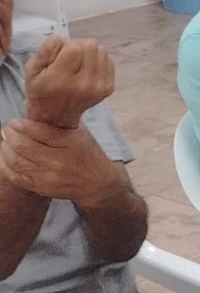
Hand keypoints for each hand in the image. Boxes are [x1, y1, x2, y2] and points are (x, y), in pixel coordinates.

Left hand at [0, 118, 120, 203]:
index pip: (39, 131)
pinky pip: (16, 176)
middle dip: (9, 135)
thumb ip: (60, 119)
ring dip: (5, 149)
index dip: (20, 125)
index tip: (14, 122)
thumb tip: (32, 104)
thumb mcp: (81, 133)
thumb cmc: (88, 154)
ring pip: (16, 161)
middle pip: (23, 146)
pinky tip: (5, 158)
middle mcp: (60, 161)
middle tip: (7, 130)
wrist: (98, 184)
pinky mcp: (43, 188)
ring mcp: (50, 176)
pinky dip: (5, 165)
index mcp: (71, 143)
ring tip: (6, 142)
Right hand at [24, 36, 115, 128]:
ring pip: (101, 51)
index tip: (59, 51)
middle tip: (68, 55)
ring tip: (78, 62)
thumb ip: (45, 51)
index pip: (74, 48)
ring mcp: (98, 87)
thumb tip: (59, 38)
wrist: (56, 115)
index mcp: (61, 79)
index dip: (66, 44)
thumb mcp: (32, 70)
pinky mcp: (108, 87)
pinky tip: (87, 68)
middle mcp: (83, 84)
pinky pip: (108, 61)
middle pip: (90, 47)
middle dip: (78, 45)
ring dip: (89, 51)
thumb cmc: (42, 90)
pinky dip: (98, 60)